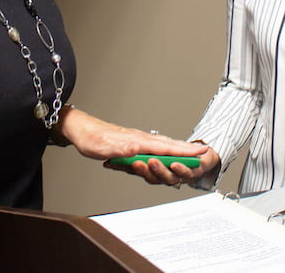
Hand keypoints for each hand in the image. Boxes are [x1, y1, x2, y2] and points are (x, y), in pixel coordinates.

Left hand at [57, 108, 211, 184]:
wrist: (81, 130)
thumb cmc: (93, 139)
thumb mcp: (108, 149)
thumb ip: (127, 152)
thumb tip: (143, 155)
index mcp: (139, 141)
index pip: (167, 148)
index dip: (185, 152)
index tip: (201, 153)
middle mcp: (141, 139)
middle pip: (169, 145)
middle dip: (187, 150)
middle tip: (203, 153)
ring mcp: (137, 140)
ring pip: (162, 145)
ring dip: (177, 149)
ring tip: (190, 152)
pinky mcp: (132, 143)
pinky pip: (153, 147)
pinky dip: (164, 149)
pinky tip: (165, 152)